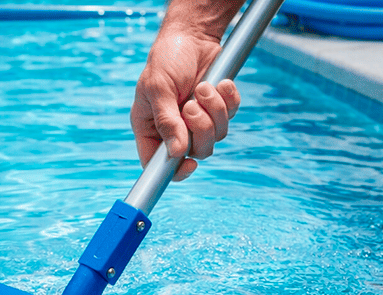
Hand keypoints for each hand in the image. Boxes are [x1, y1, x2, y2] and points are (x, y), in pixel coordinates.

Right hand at [130, 31, 240, 180]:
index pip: (159, 163)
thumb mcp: (158, 88)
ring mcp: (198, 120)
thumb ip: (167, 122)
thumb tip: (177, 153)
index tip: (190, 164)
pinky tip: (220, 82)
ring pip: (216, 136)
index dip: (174, 171)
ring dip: (214, 110)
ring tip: (205, 86)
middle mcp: (175, 129)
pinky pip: (231, 115)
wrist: (192, 35)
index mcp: (151, 129)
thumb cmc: (166, 59)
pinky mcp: (218, 108)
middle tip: (192, 105)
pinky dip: (228, 99)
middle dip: (200, 129)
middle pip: (196, 152)